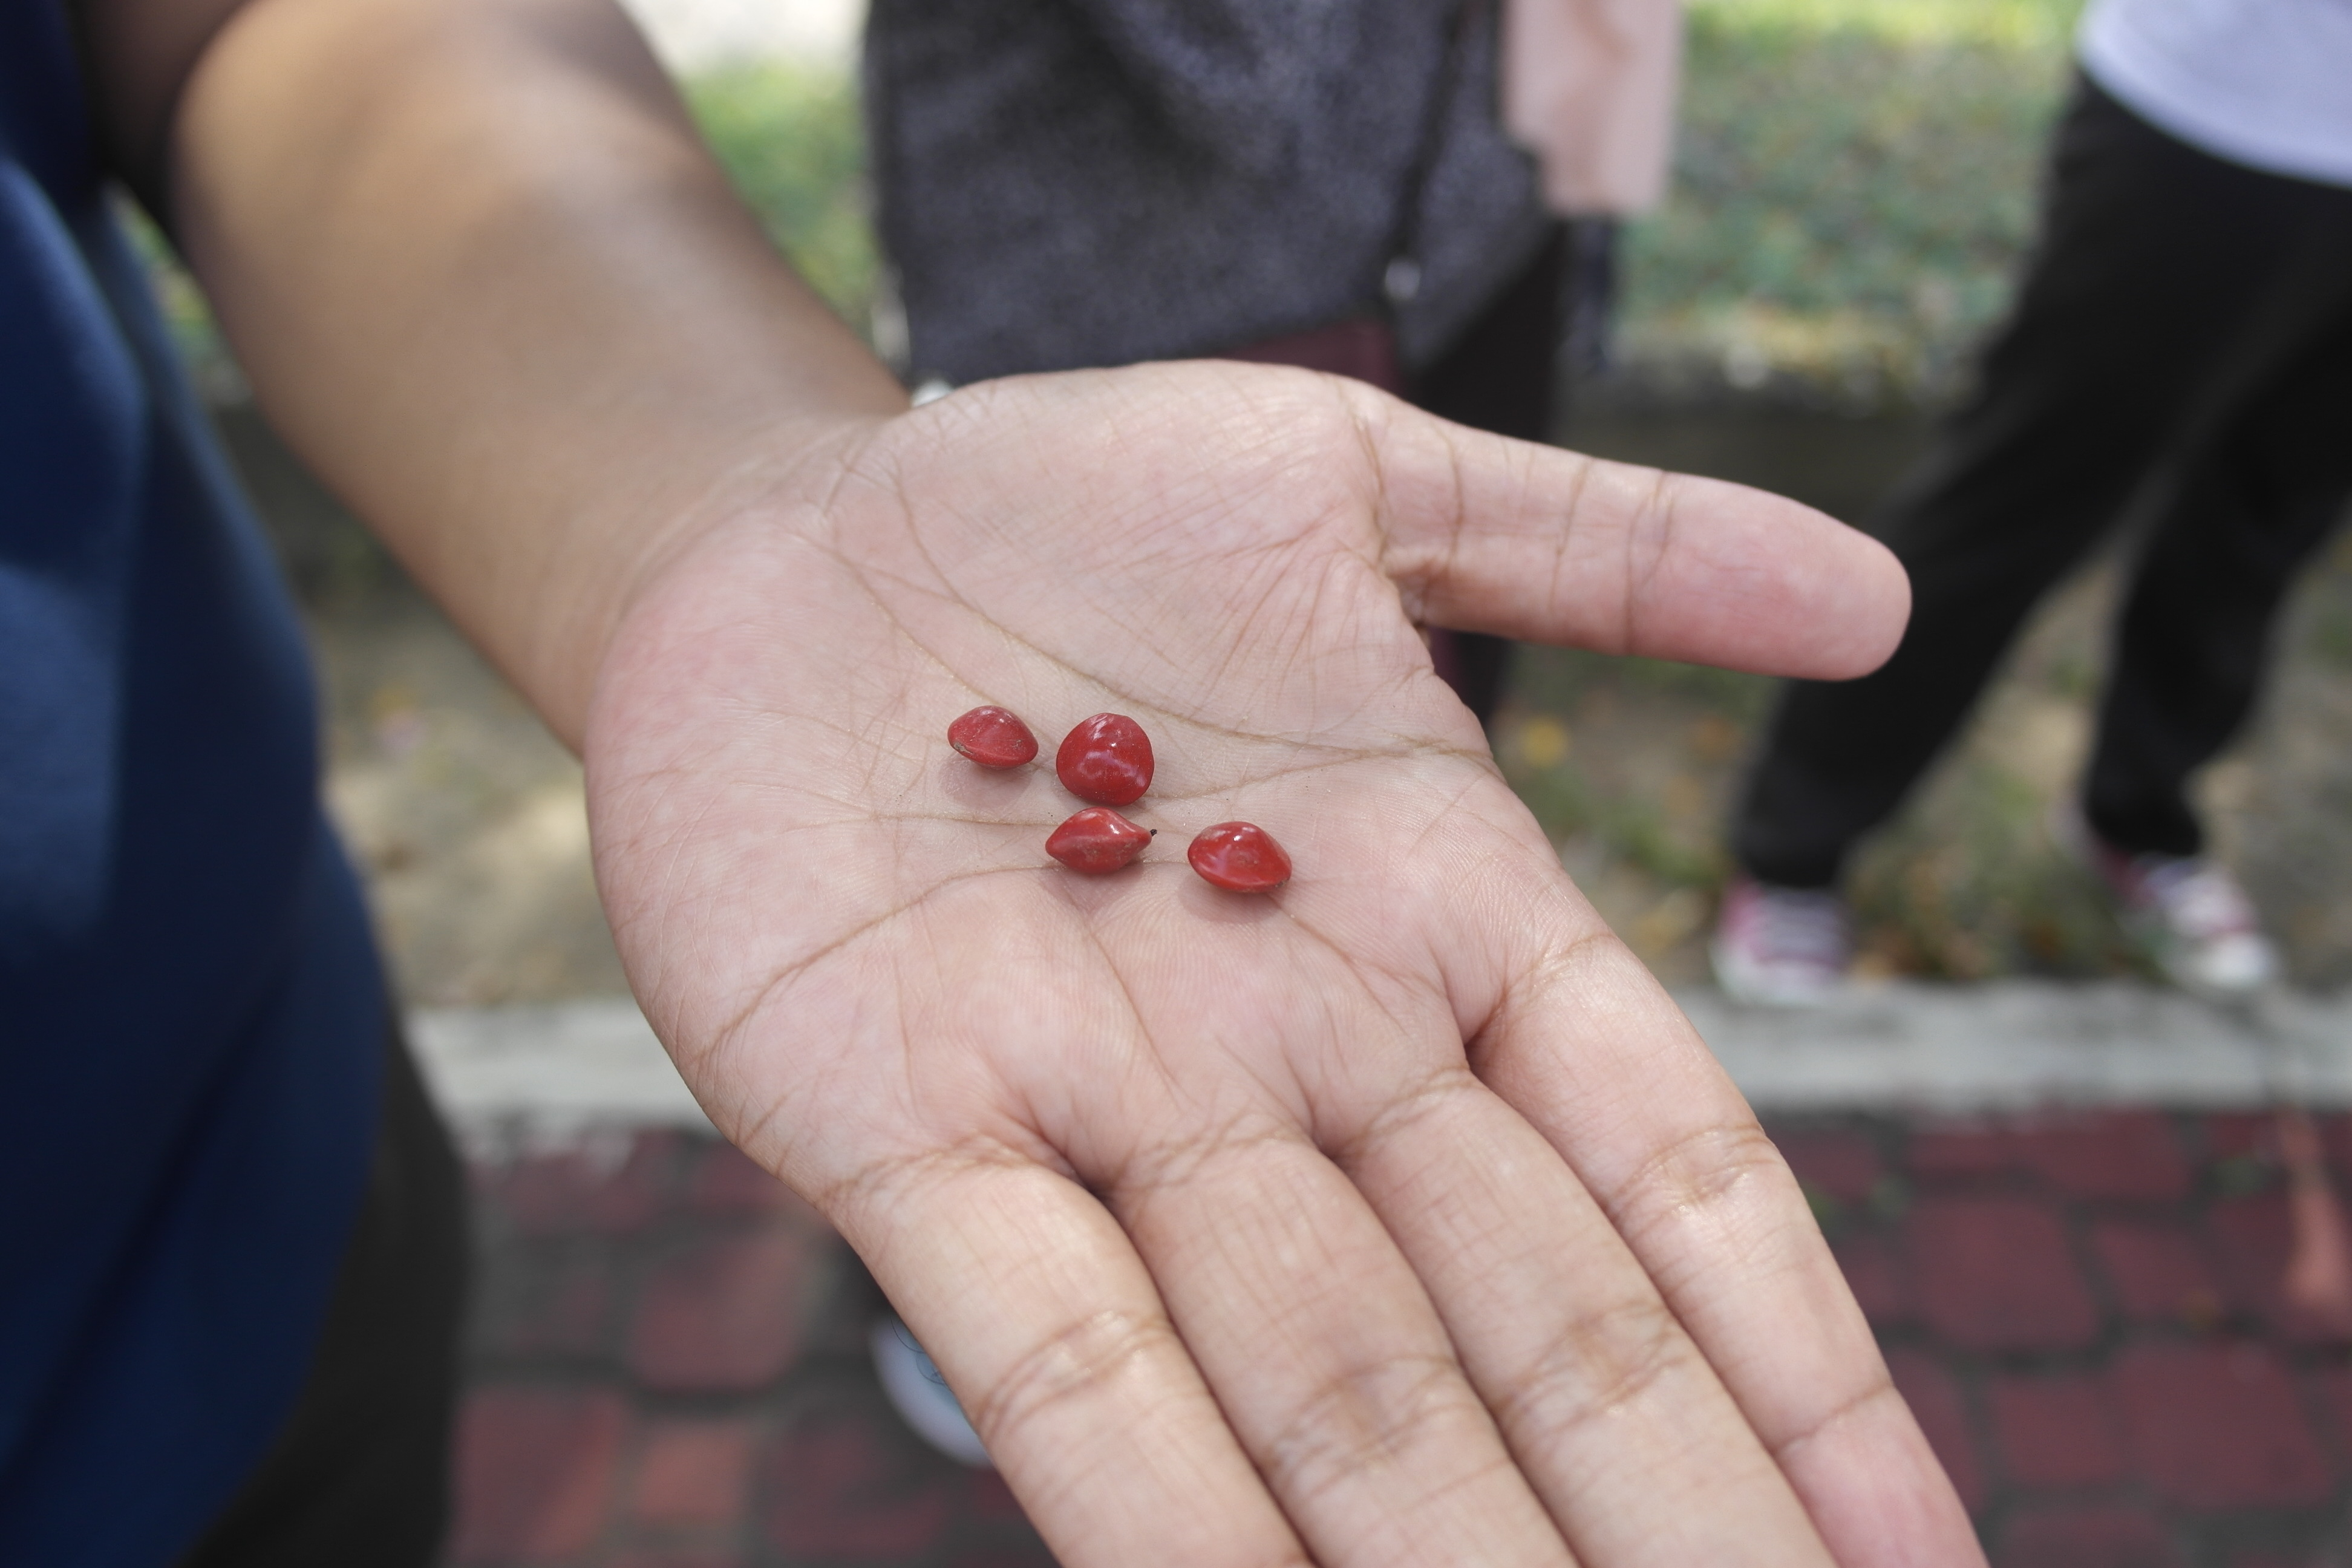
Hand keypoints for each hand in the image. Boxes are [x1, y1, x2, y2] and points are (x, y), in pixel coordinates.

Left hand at [585, 362, 1975, 1567]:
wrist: (773, 549)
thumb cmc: (1070, 515)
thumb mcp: (1356, 491)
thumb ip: (1605, 550)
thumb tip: (1882, 595)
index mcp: (1443, 931)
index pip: (1677, 1181)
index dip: (1805, 1365)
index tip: (1922, 1551)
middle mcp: (1309, 1065)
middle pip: (1538, 1330)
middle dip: (1668, 1513)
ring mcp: (1114, 1118)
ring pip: (1327, 1386)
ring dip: (1445, 1553)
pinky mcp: (903, 1138)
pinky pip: (1054, 1361)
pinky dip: (1155, 1516)